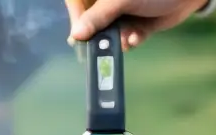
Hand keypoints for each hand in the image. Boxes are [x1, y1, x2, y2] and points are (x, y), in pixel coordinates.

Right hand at [65, 0, 207, 49]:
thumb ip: (98, 16)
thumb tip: (76, 35)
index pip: (77, 3)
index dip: (77, 18)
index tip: (77, 36)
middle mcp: (109, 2)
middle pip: (93, 21)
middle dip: (100, 35)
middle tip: (101, 48)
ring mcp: (124, 13)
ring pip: (111, 33)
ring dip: (117, 39)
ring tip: (127, 38)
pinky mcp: (139, 25)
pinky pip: (128, 38)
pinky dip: (132, 40)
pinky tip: (137, 38)